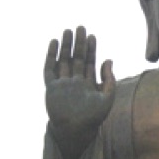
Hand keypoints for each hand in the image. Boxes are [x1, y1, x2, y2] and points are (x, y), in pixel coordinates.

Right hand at [44, 26, 115, 158]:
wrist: (75, 131)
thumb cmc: (93, 119)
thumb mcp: (107, 98)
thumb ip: (109, 80)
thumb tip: (109, 60)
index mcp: (88, 84)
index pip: (89, 62)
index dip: (91, 49)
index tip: (92, 36)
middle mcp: (74, 82)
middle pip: (76, 58)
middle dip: (78, 43)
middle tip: (80, 27)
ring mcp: (62, 84)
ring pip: (63, 61)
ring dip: (65, 46)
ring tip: (67, 31)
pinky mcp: (51, 88)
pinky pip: (49, 69)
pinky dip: (51, 56)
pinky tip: (53, 43)